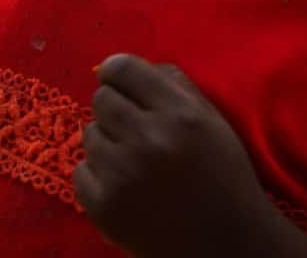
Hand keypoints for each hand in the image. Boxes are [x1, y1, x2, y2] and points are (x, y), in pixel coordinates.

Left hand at [75, 54, 306, 257]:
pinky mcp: (105, 208)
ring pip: (89, 134)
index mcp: (178, 113)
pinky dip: (98, 177)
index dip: (117, 73)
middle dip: (115, 109)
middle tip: (135, 130)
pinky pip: (81, 171)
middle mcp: (148, 139)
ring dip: (107, 143)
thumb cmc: (222, 174)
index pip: (122, 68)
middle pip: (101, 99)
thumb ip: (172, 84)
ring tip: (134, 161)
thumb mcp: (210, 119)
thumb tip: (122, 66)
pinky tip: (124, 187)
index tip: (122, 84)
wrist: (225, 244)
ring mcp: (122, 175)